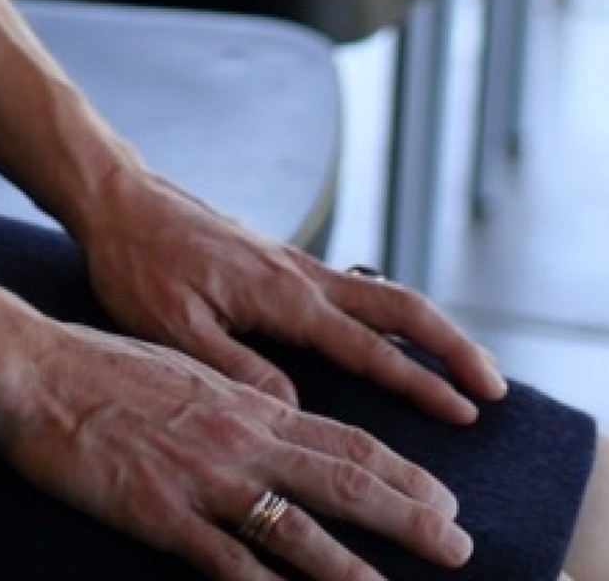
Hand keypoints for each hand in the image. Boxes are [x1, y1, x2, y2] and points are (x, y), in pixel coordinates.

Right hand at [0, 323, 474, 580]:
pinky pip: (227, 561)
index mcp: (240, 400)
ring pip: (297, 527)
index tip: (443, 496)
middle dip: (406, 513)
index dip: (397, 468)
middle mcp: (235, 436)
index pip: (338, 436)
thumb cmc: (94, 367)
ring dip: (353, 567)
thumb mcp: (178, 367)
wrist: (30, 368)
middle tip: (460, 545)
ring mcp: (201, 477)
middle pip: (340, 475)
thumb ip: (228, 396)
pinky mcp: (161, 513)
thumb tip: (272, 416)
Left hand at [75, 162, 506, 425]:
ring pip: (378, 291)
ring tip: (461, 367)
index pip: (366, 345)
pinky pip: (349, 288)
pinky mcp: (276, 261)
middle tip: (492, 385)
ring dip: (425, 328)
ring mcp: (290, 263)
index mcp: (280, 293)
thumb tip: (293, 410)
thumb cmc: (136, 263)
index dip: (418, 382)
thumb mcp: (174, 327)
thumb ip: (236, 369)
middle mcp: (297, 273)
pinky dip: (387, 313)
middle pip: (396, 305)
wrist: (116, 197)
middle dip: (448, 345)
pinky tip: (390, 336)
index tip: (464, 411)